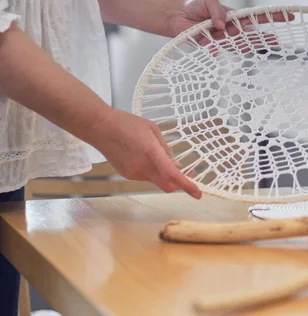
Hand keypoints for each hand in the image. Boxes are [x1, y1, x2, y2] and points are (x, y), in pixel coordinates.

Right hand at [88, 108, 202, 198]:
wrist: (100, 128)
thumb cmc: (127, 124)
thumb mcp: (153, 130)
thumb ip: (165, 149)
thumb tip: (175, 164)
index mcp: (151, 152)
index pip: (172, 175)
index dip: (187, 185)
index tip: (198, 193)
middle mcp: (142, 167)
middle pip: (167, 185)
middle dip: (179, 183)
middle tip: (188, 172)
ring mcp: (133, 173)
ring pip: (156, 180)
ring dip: (164, 173)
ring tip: (160, 155)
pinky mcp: (127, 174)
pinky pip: (146, 176)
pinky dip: (152, 171)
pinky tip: (145, 156)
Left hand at [168, 0, 294, 40]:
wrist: (177, 17)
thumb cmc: (195, 8)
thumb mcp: (208, 1)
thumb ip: (217, 10)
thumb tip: (223, 24)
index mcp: (236, 17)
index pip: (257, 17)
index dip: (273, 17)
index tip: (289, 16)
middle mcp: (232, 29)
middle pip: (252, 35)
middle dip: (264, 39)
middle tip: (276, 41)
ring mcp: (223, 39)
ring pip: (238, 45)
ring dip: (242, 45)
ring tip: (250, 46)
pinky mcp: (211, 46)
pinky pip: (216, 49)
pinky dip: (213, 48)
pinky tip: (211, 49)